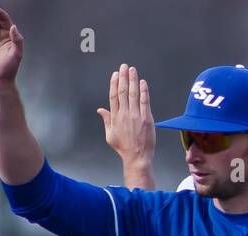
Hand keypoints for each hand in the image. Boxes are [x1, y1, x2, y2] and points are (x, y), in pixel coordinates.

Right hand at [98, 64, 155, 183]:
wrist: (137, 157)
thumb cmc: (123, 148)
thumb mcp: (110, 134)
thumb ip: (106, 120)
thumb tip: (100, 110)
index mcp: (115, 117)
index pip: (113, 96)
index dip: (114, 83)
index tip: (115, 74)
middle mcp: (124, 114)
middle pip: (122, 91)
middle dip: (123, 77)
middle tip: (124, 66)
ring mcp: (136, 116)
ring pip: (133, 94)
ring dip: (133, 80)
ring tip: (132, 70)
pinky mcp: (146, 119)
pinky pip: (145, 102)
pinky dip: (144, 91)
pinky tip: (143, 82)